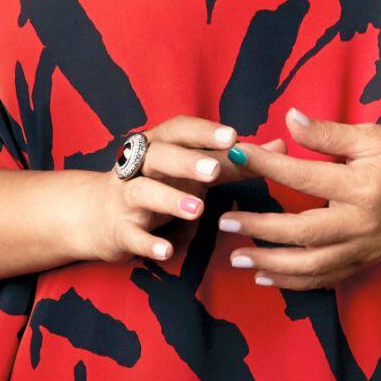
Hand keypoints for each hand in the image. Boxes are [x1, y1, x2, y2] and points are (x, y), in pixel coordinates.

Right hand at [85, 115, 287, 263]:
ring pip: (143, 192)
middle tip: (214, 170)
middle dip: (186, 162)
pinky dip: (148, 242)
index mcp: (160, 144)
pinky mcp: (119, 229)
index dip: (204, 132)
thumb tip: (281, 148)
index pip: (180, 129)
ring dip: (170, 200)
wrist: (100, 214)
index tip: (232, 135)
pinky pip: (132, 235)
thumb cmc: (160, 184)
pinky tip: (168, 251)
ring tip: (198, 211)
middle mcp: (140, 165)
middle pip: (160, 156)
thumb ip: (234, 161)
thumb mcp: (194, 171)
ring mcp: (126, 197)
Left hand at [216, 106, 380, 289]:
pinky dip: (295, 282)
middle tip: (225, 222)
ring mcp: (362, 248)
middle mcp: (359, 223)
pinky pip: (325, 279)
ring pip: (310, 266)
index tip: (235, 154)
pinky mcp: (365, 261)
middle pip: (299, 233)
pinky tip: (267, 276)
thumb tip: (289, 120)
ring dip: (270, 263)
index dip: (265, 165)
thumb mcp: (372, 135)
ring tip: (237, 257)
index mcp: (360, 186)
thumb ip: (328, 133)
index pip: (302, 176)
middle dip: (258, 229)